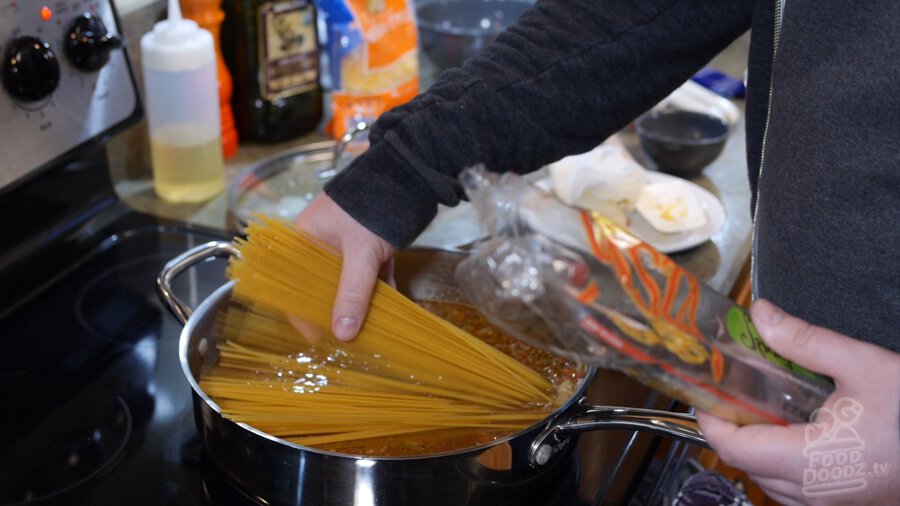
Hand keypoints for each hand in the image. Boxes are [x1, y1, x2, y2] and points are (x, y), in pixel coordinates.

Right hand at [293, 193, 395, 340]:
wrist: (408, 177)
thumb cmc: (371, 209)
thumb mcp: (360, 254)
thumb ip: (353, 293)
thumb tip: (343, 334)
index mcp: (304, 240)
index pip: (294, 284)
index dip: (304, 312)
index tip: (318, 337)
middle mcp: (322, 244)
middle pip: (325, 286)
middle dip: (339, 310)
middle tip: (349, 336)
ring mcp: (348, 245)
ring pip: (351, 282)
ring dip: (363, 303)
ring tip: (373, 328)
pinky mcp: (370, 245)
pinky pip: (371, 274)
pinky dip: (380, 289)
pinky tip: (392, 307)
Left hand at [696, 299, 899, 504]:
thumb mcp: (864, 365)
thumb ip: (805, 341)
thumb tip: (762, 316)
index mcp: (810, 461)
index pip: (733, 447)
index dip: (711, 418)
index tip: (706, 392)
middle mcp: (814, 493)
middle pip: (746, 463)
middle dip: (735, 426)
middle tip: (737, 390)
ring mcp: (829, 505)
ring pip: (769, 480)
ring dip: (760, 445)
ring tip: (770, 407)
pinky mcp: (845, 504)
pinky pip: (795, 490)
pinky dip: (785, 462)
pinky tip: (802, 431)